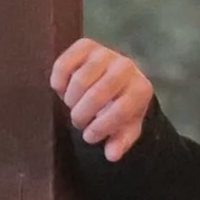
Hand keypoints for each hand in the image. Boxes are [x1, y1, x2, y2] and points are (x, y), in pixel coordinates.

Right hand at [51, 38, 154, 161]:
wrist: (118, 78)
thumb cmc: (121, 106)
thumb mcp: (125, 127)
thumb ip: (120, 141)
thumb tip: (111, 155)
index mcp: (140, 89)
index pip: (120, 111)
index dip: (101, 128)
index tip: (89, 137)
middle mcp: (126, 66)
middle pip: (97, 95)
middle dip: (82, 115)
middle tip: (79, 121)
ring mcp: (105, 53)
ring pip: (79, 81)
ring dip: (70, 100)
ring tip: (73, 106)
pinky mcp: (85, 45)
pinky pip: (63, 64)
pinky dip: (58, 82)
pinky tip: (62, 90)